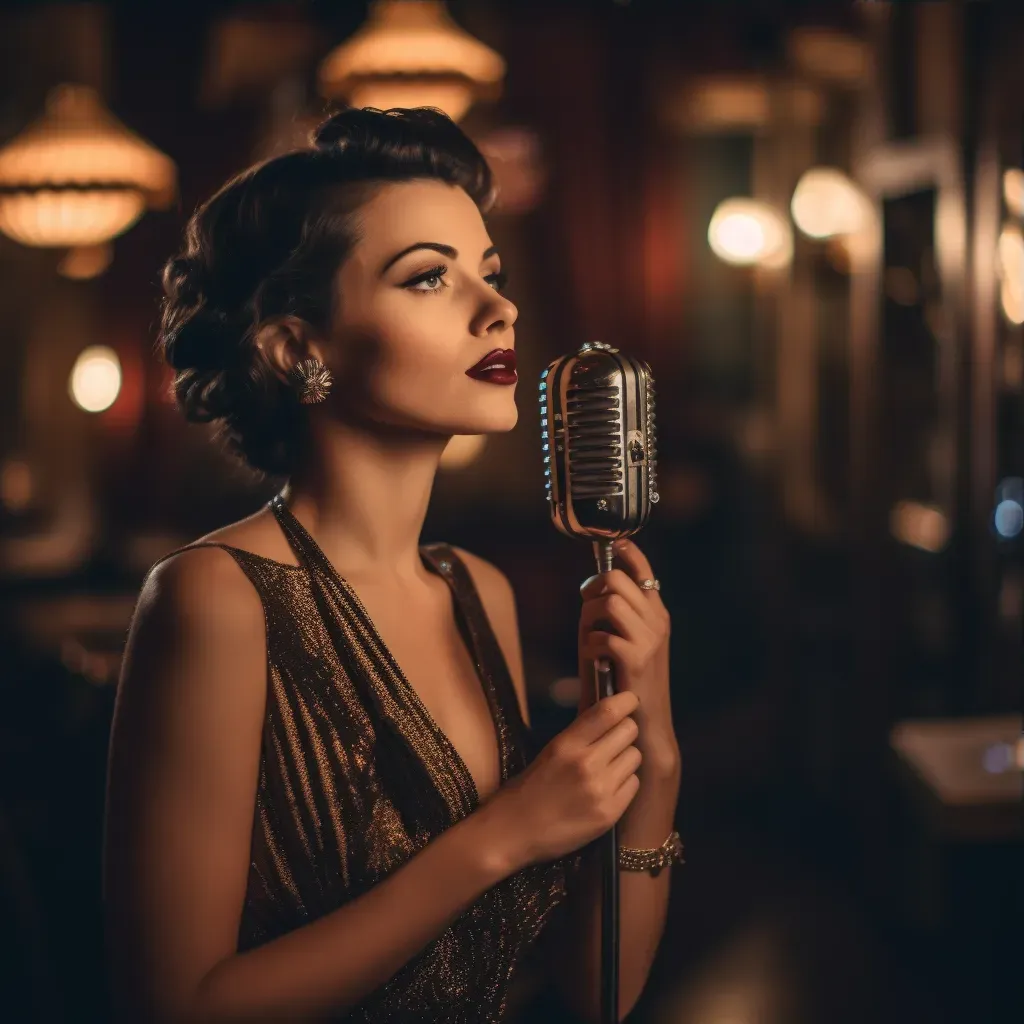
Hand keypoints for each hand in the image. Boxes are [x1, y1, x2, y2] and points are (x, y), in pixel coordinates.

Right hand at [486, 691, 642, 867]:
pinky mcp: (610, 813)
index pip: (608, 712)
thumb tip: (609, 714)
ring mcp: (600, 790)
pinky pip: (634, 784)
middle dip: (625, 732)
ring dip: (626, 759)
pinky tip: (608, 789)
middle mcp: (586, 764)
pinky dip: (625, 783)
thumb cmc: (527, 789)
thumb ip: (579, 735)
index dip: (626, 700)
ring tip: (609, 768)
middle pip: (629, 731)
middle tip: (615, 740)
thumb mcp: (550, 752)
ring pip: (635, 757)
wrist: (513, 832)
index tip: (631, 699)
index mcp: (567, 744)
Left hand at [578, 538, 678, 772]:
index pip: (644, 570)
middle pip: (616, 578)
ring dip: (589, 617)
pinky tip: (596, 661)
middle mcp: (657, 621)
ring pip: (609, 602)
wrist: (644, 726)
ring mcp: (650, 639)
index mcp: (656, 613)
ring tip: (590, 638)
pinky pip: (601, 635)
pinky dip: (590, 646)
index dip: (627, 551)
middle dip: (591, 590)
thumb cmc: (627, 683)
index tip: (613, 543)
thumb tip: (593, 586)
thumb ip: (615, 614)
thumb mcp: (625, 641)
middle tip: (587, 611)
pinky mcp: (637, 659)